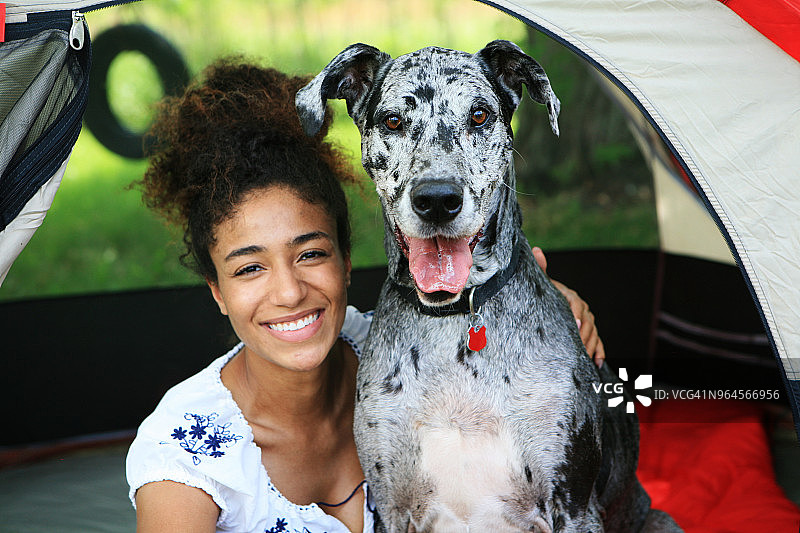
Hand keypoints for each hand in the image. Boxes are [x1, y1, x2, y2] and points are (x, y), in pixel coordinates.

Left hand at [532, 246, 605, 367]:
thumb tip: (537, 250)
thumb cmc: (545, 294)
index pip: (576, 304)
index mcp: (571, 297)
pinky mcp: (589, 333)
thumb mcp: (542, 283)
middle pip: (587, 322)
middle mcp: (582, 309)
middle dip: (584, 334)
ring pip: (593, 334)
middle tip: (578, 346)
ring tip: (584, 356)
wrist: (551, 303)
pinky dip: (599, 353)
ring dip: (590, 345)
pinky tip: (596, 363)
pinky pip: (598, 343)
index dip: (577, 314)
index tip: (576, 324)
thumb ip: (541, 268)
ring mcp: (588, 321)